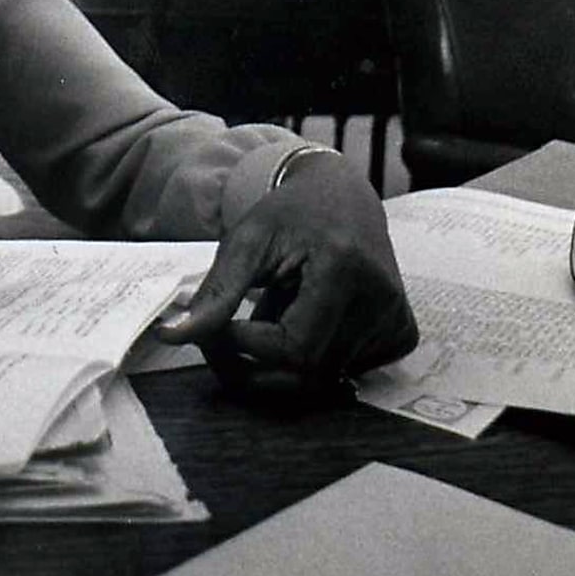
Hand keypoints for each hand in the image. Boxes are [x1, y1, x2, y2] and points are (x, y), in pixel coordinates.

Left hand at [156, 152, 416, 384]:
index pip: (293, 348)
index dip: (245, 347)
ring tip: (269, 312)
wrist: (344, 196)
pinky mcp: (402, 334)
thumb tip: (172, 336)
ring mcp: (396, 320)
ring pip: (323, 379)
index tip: (216, 327)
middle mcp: (382, 300)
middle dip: (254, 369)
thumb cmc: (291, 214)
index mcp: (345, 269)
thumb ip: (215, 293)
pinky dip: (312, 358)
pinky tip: (302, 320)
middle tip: (221, 342)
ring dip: (279, 360)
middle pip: (309, 375)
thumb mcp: (246, 241)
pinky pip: (345, 371)